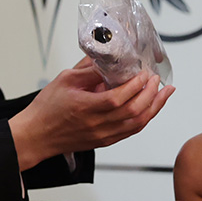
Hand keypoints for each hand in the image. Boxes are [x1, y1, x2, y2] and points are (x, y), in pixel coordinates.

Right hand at [10, 57, 174, 169]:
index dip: (135, 86)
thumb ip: (88, 70)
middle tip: (157, 79)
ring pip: (137, 123)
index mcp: (85, 108)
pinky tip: (150, 108)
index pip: (118, 98)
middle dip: (151, 94)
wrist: (36, 135)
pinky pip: (131, 131)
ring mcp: (102, 135)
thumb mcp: (64, 81)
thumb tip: (108, 59)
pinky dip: (144, 118)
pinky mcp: (104, 141)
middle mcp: (96, 124)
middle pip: (133, 112)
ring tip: (164, 93)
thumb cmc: (46, 109)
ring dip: (154, 107)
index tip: (143, 73)